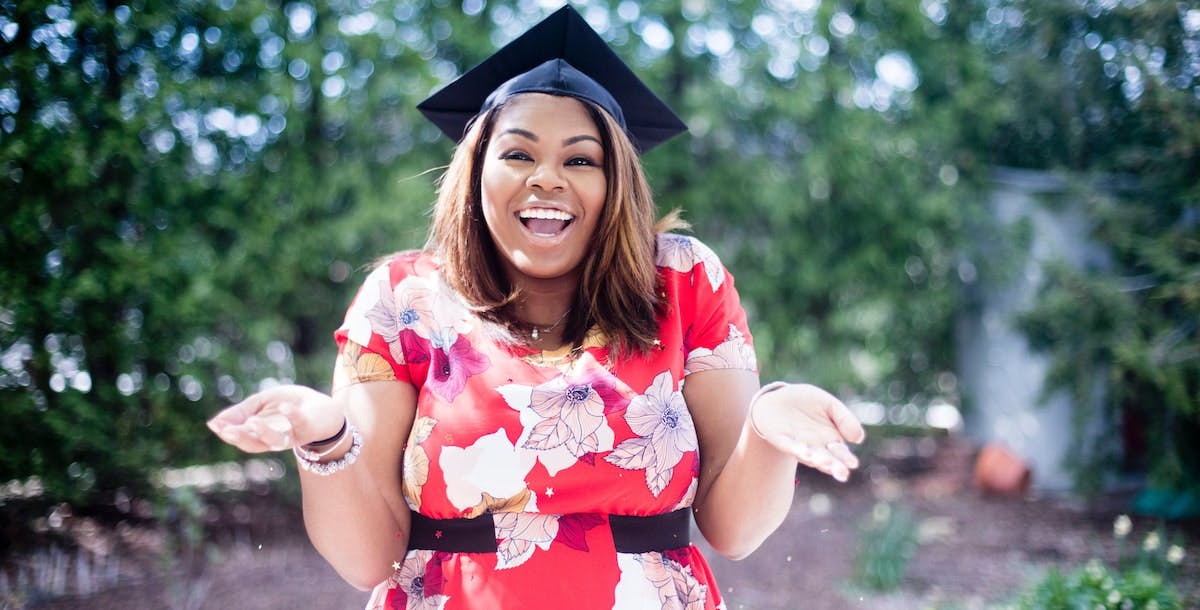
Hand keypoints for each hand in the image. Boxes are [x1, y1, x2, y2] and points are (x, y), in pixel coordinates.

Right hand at [206, 384, 343, 453]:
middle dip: (240, 437)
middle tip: (226, 430)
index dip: (228, 433)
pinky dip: (293, 415)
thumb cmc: (290, 405)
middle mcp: (275, 440)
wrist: (324, 409)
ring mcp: (292, 436)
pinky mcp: (309, 427)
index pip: (242, 438)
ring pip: (276, 440)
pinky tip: (286, 407)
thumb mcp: (262, 404)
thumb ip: (241, 412)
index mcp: (261, 435)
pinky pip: (300, 423)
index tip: (215, 425)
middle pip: (255, 444)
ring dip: (263, 432)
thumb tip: (214, 422)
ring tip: (252, 421)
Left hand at [749, 383, 865, 481]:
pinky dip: (796, 449)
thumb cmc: (807, 402)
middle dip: (834, 466)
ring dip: (816, 460)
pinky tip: (804, 452)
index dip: (846, 459)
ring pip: (809, 456)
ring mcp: (798, 445)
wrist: (778, 397)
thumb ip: (845, 419)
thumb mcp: (830, 404)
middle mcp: (815, 447)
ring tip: (823, 462)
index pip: (841, 453)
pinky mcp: (782, 439)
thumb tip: (858, 439)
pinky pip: (790, 446)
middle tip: (842, 473)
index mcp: (830, 440)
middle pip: (827, 460)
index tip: (852, 463)